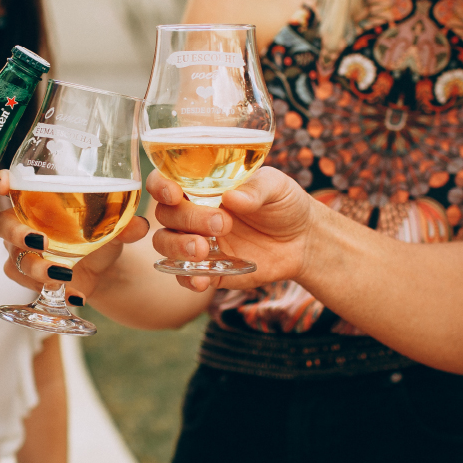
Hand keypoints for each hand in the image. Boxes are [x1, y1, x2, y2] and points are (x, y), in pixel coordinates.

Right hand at [0, 170, 149, 303]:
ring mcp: (22, 253)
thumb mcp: (113, 227)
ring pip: (16, 261)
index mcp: (37, 201)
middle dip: (17, 234)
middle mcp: (23, 224)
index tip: (4, 183)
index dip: (2, 183)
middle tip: (42, 242)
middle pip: (3, 226)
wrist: (102, 268)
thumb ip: (125, 224)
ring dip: (37, 269)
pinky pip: (29, 286)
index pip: (11, 186)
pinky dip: (51, 292)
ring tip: (64, 274)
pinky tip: (75, 294)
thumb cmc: (98, 234)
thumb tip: (140, 224)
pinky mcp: (30, 279)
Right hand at [147, 166, 315, 291]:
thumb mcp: (276, 187)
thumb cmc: (284, 203)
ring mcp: (196, 242)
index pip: (164, 182)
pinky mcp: (208, 269)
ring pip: (165, 244)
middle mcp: (191, 213)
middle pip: (165, 215)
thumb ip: (255, 189)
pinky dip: (188, 278)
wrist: (303, 241)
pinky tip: (202, 280)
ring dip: (178, 247)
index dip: (160, 186)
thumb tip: (233, 197)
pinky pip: (185, 275)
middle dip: (187, 219)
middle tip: (221, 223)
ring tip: (204, 250)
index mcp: (200, 187)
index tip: (175, 193)